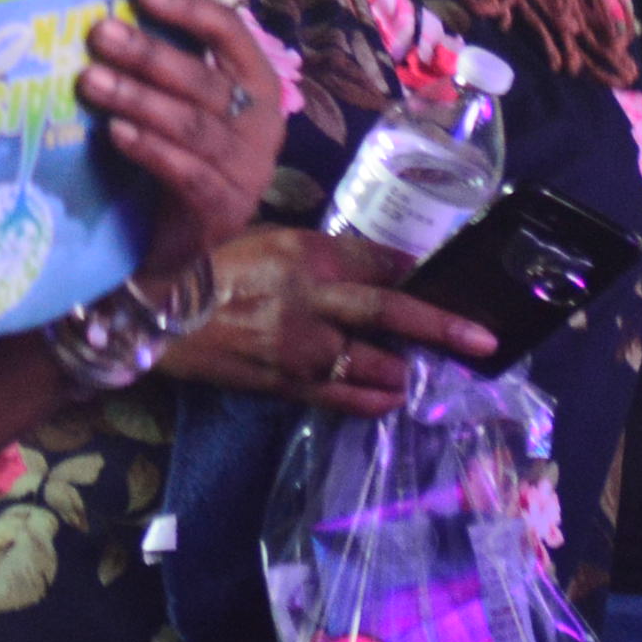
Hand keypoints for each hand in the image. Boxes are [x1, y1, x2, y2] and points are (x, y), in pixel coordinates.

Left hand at [83, 0, 289, 266]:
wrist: (184, 239)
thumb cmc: (182, 153)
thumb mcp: (184, 103)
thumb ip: (166, 64)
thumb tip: (112, 8)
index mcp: (257, 83)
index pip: (230, 33)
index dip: (188, 8)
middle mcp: (262, 122)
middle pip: (204, 80)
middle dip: (148, 54)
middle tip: (100, 33)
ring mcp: (249, 169)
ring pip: (192, 126)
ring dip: (138, 99)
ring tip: (91, 81)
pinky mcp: (226, 208)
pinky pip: (186, 173)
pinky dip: (150, 149)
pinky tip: (115, 132)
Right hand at [159, 226, 506, 413]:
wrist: (157, 315)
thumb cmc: (212, 266)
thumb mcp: (272, 240)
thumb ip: (326, 255)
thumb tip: (380, 268)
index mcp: (311, 252)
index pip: (384, 263)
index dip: (421, 274)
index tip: (449, 281)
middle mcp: (315, 298)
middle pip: (395, 312)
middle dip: (445, 327)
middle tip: (484, 341)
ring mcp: (304, 346)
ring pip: (376, 364)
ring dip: (405, 371)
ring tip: (418, 372)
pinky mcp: (288, 383)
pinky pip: (346, 398)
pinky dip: (375, 400)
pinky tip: (392, 399)